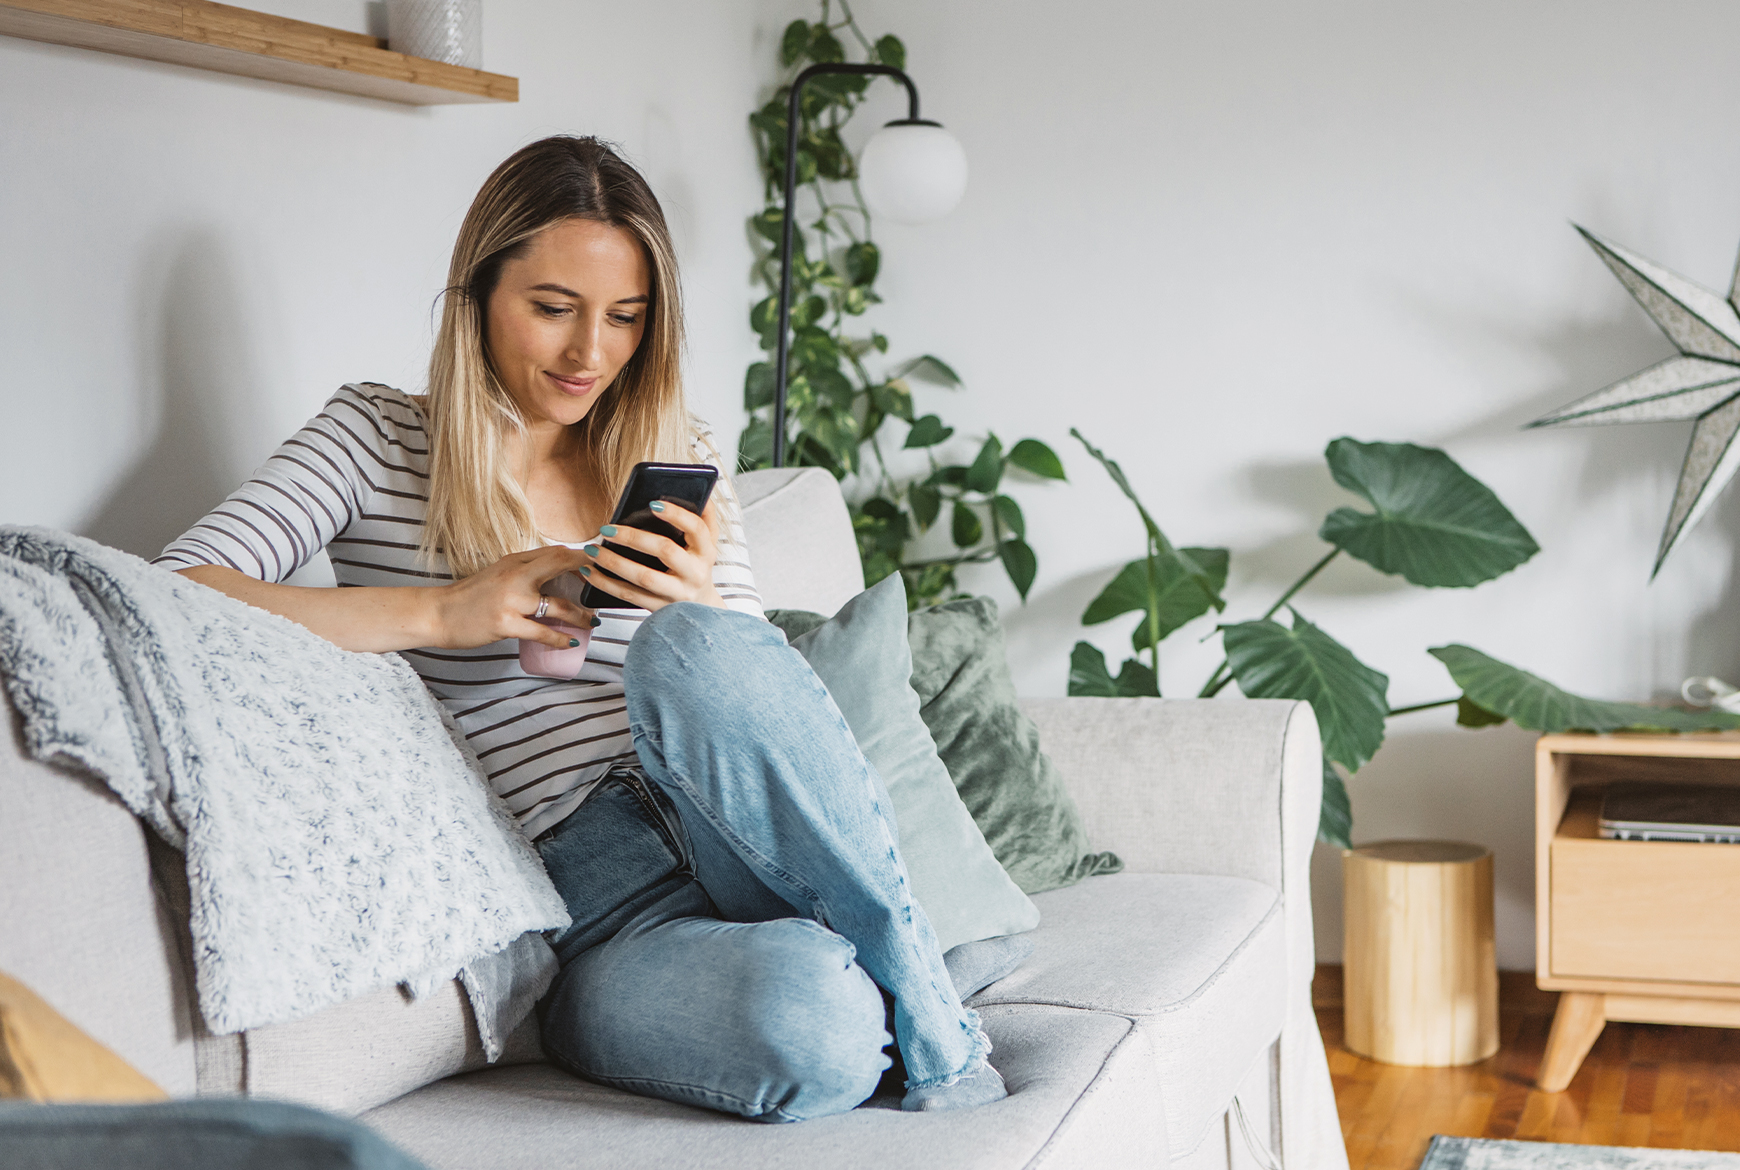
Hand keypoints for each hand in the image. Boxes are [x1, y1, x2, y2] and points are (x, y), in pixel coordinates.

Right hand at [431, 546, 596, 649]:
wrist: (439, 614)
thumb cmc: (472, 597)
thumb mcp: (499, 574)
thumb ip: (525, 571)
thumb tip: (557, 571)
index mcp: (515, 561)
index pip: (556, 552)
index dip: (582, 556)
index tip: (602, 561)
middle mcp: (515, 575)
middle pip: (560, 565)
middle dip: (590, 572)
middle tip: (608, 584)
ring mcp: (511, 600)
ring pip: (558, 605)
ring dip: (581, 615)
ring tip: (593, 622)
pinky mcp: (506, 623)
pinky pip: (542, 632)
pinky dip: (561, 638)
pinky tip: (571, 642)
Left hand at [580, 498, 724, 611]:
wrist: (701, 608)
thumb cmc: (697, 567)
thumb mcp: (707, 543)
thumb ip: (704, 518)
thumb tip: (700, 491)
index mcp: (706, 551)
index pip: (695, 528)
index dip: (676, 515)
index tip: (653, 503)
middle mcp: (695, 573)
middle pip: (665, 551)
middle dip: (634, 538)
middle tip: (607, 528)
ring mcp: (678, 593)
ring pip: (643, 577)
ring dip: (614, 562)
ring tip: (592, 549)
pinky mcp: (660, 608)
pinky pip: (629, 596)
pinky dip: (606, 584)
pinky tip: (590, 572)